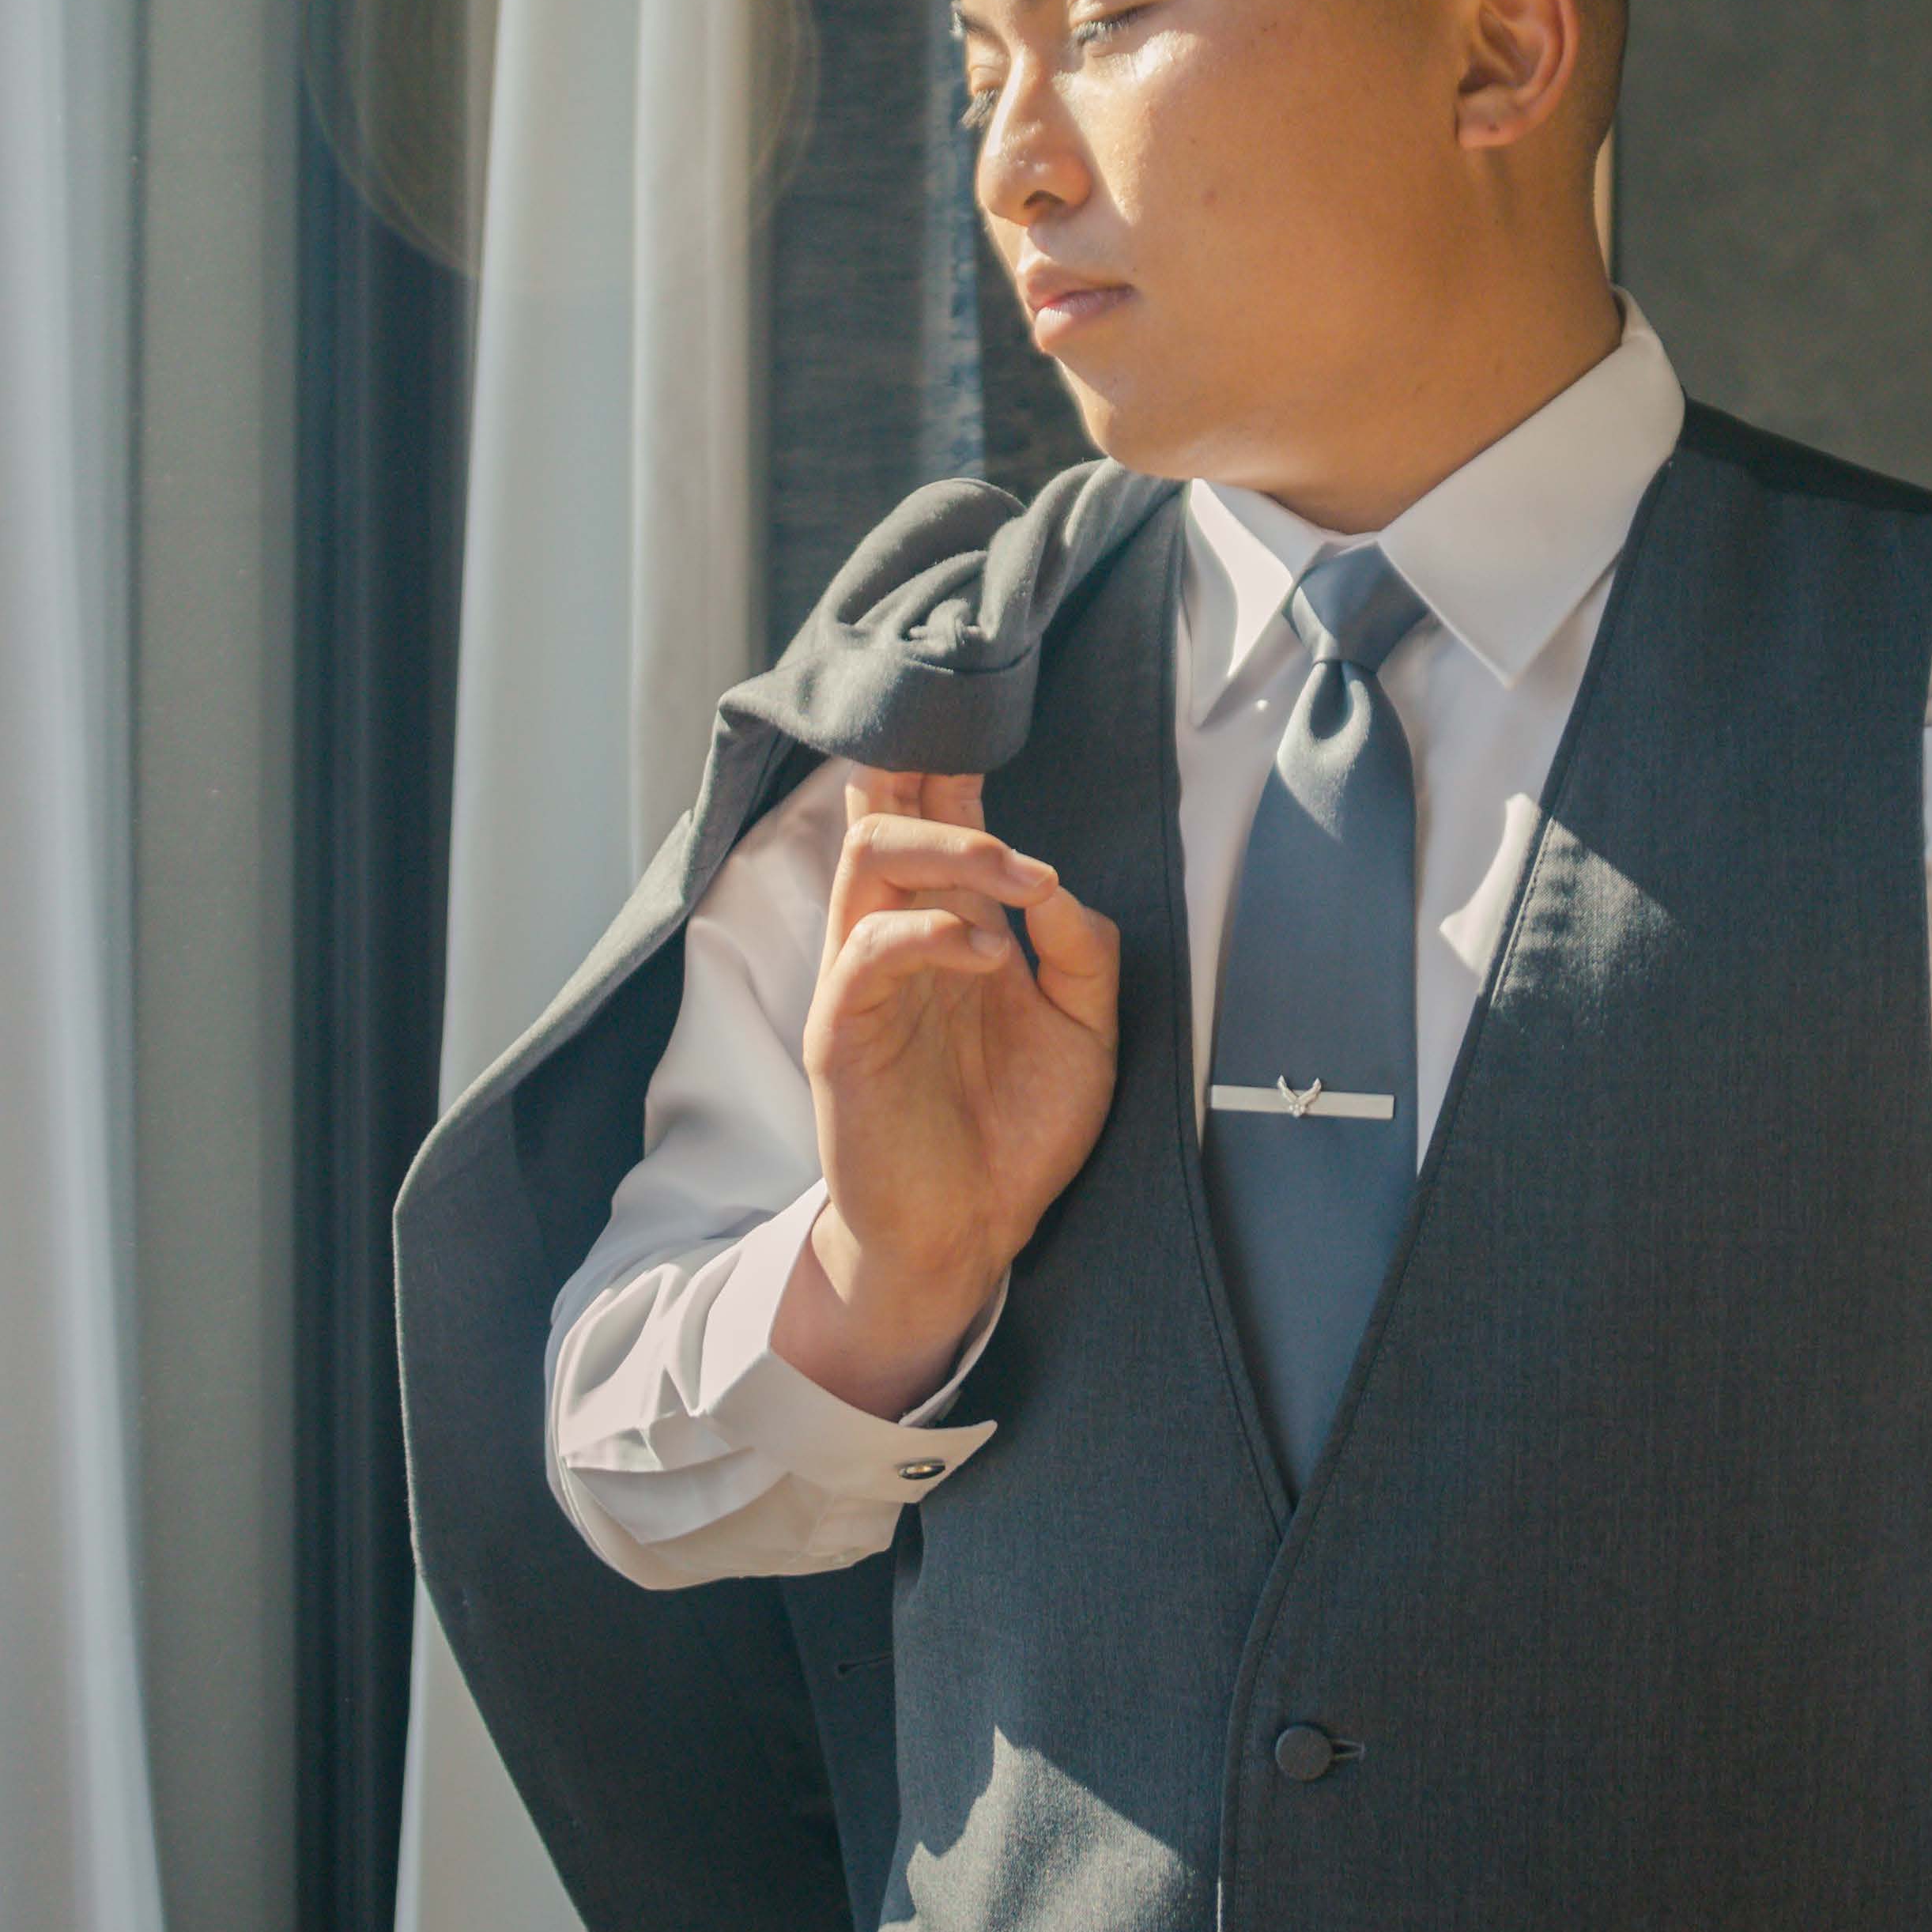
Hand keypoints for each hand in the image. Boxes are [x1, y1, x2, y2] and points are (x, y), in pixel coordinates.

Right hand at [781, 770, 1120, 1412]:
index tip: (976, 695)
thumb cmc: (1018, 1132)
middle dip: (927, 769)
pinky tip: (992, 955)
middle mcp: (898, 935)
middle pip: (882, 809)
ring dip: (950, 849)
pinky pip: (868, 949)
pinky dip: (933, 935)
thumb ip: (1079, 949)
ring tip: (1017, 878)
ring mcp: (864, 979)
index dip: (945, 754)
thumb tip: (1051, 882)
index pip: (933, 813)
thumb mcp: (1087, 1032)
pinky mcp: (843, 1032)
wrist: (972, 1236)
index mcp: (948, 924)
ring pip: (867, 858)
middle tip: (990, 770)